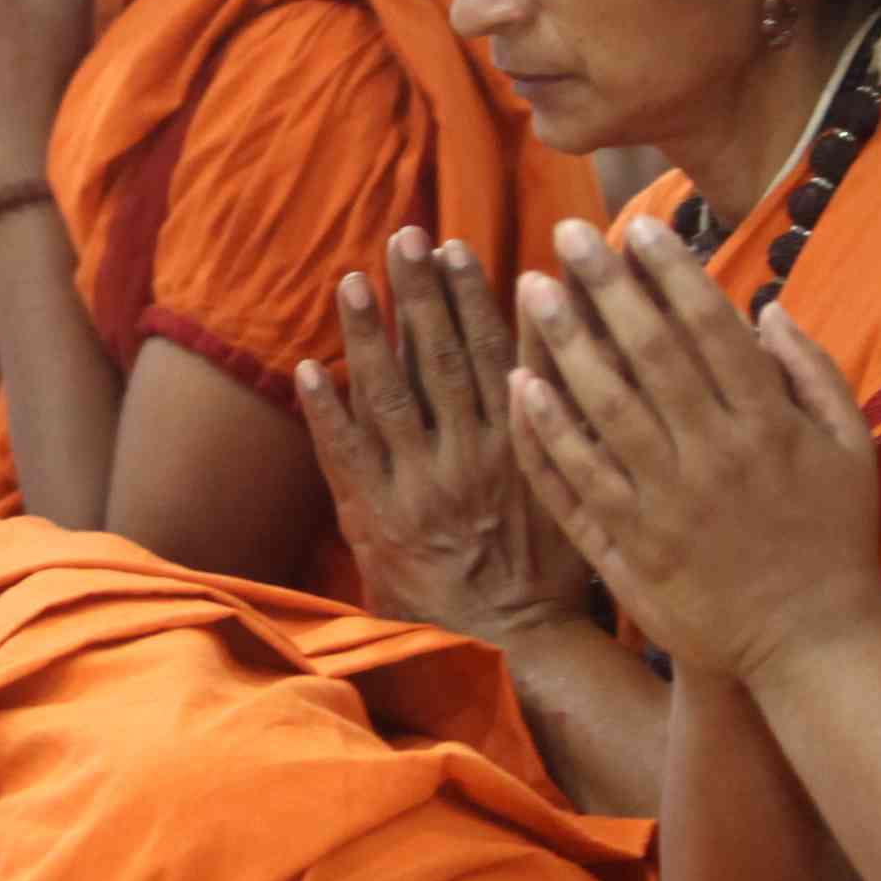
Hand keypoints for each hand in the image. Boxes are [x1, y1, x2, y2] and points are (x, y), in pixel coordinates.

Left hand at [298, 232, 590, 642]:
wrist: (515, 643)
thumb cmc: (550, 568)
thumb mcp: (573, 484)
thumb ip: (564, 412)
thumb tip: (564, 337)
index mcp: (516, 443)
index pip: (489, 351)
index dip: (468, 296)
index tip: (454, 247)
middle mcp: (464, 457)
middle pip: (435, 358)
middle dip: (417, 294)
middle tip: (402, 237)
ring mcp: (416, 487)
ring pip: (387, 395)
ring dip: (366, 335)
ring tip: (352, 281)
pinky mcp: (374, 520)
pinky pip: (343, 456)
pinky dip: (325, 411)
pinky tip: (307, 370)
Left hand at [503, 217, 880, 685]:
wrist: (811, 644)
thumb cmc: (834, 537)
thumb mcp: (850, 446)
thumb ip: (811, 371)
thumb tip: (763, 307)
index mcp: (766, 425)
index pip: (709, 326)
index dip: (670, 270)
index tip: (637, 227)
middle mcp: (712, 457)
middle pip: (648, 352)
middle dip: (605, 285)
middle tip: (567, 234)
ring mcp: (664, 505)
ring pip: (602, 408)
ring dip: (563, 342)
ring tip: (533, 287)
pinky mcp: (630, 549)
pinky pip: (576, 480)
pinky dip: (546, 431)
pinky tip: (520, 382)